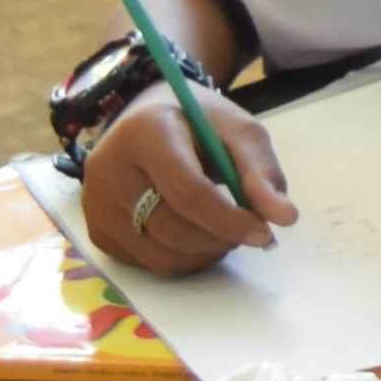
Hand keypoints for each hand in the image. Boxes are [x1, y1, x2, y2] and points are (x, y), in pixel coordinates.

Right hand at [80, 89, 294, 277]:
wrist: (148, 117)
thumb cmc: (198, 121)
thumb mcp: (238, 130)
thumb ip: (261, 171)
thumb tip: (285, 218)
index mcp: (144, 133)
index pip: (188, 192)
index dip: (230, 219)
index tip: (265, 233)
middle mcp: (107, 170)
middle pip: (172, 228)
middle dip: (221, 238)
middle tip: (250, 230)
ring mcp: (95, 204)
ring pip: (159, 254)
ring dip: (204, 252)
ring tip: (225, 230)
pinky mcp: (96, 231)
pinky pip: (146, 262)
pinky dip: (182, 258)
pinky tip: (197, 234)